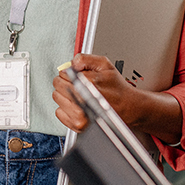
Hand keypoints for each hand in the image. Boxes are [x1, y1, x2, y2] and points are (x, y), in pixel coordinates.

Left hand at [52, 54, 182, 142]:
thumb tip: (71, 63)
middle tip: (75, 83)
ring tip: (77, 94)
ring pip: (57, 98)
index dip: (68, 72)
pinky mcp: (78, 125)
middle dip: (65, 81)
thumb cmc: (117, 87)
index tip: (74, 74)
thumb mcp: (105, 65)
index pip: (63, 73)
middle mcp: (83, 99)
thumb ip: (85, 59)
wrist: (128, 107)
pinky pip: (59, 112)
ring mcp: (80, 114)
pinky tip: (76, 105)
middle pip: (58, 85)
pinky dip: (64, 108)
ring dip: (64, 94)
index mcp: (88, 83)